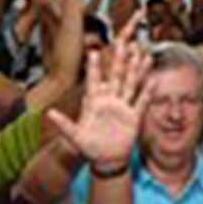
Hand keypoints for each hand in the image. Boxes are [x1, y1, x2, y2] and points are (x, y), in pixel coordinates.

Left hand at [46, 41, 149, 168]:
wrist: (106, 160)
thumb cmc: (89, 148)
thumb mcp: (75, 136)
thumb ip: (64, 124)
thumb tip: (48, 113)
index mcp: (95, 102)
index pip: (94, 80)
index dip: (94, 67)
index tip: (93, 52)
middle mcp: (110, 101)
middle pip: (116, 76)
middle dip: (120, 60)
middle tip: (123, 43)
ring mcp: (123, 107)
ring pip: (131, 84)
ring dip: (136, 69)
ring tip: (142, 53)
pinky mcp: (133, 117)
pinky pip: (141, 102)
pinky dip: (148, 91)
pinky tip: (153, 79)